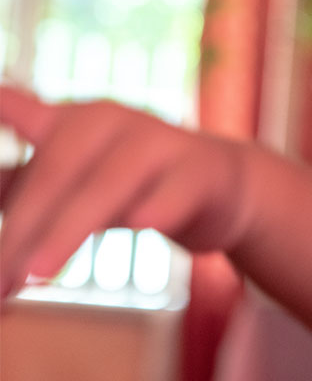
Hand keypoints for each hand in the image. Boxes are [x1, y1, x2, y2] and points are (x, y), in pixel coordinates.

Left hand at [0, 86, 251, 297]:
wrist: (222, 187)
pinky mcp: (201, 171)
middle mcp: (109, 121)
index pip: (12, 107)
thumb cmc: (133, 185)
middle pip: (54, 172)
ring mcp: (159, 142)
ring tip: (36, 273)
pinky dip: (156, 209)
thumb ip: (18, 191)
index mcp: (68, 122)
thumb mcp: (73, 183)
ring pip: (106, 187)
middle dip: (20, 230)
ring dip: (68, 231)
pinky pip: (173, 193)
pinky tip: (144, 223)